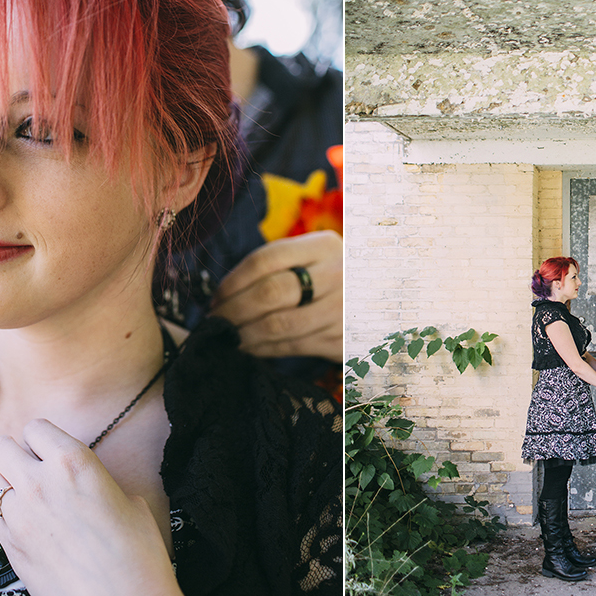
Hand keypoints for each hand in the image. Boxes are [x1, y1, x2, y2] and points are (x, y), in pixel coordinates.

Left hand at [0, 421, 240, 595]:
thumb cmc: (139, 554)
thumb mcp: (130, 501)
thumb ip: (96, 482)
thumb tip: (83, 485)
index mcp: (73, 462)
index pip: (36, 428)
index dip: (45, 439)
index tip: (53, 450)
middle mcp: (38, 483)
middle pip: (1, 448)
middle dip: (16, 454)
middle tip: (35, 470)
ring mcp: (17, 517)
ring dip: (6, 484)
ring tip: (29, 499)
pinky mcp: (8, 549)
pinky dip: (5, 516)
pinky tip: (29, 528)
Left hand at [211, 231, 341, 362]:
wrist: (382, 301)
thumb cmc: (332, 279)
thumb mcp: (314, 258)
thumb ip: (275, 267)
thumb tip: (222, 296)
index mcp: (325, 246)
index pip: (265, 260)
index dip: (232, 282)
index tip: (215, 299)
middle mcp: (338, 274)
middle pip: (271, 293)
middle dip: (233, 311)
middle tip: (214, 323)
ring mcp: (343, 309)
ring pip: (279, 326)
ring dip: (244, 335)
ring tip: (227, 338)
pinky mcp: (344, 340)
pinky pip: (292, 347)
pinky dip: (263, 350)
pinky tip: (250, 348)